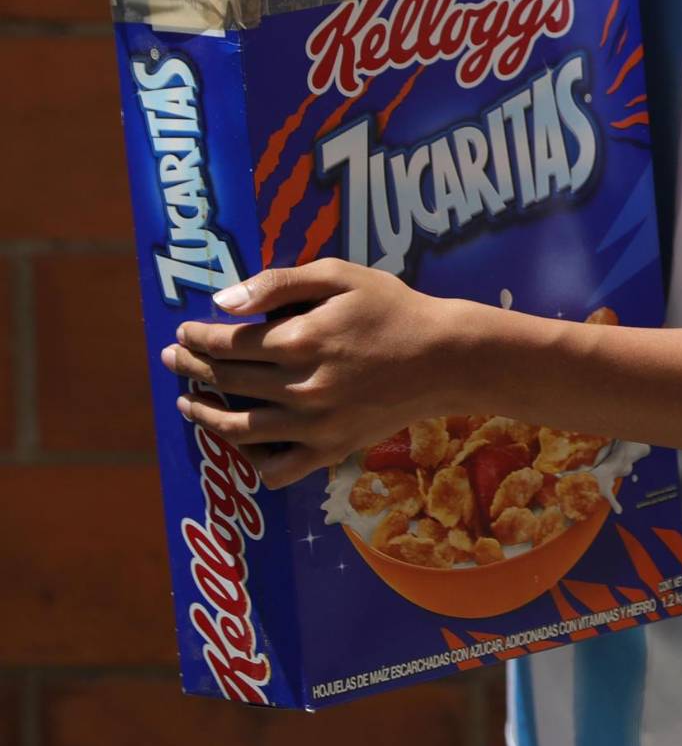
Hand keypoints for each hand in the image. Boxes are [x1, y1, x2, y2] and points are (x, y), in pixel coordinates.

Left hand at [159, 259, 467, 489]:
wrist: (444, 357)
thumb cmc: (391, 307)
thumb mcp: (339, 275)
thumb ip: (278, 283)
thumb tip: (223, 302)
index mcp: (300, 340)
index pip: (228, 343)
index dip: (198, 337)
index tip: (183, 331)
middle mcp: (301, 387)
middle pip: (228, 380)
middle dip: (192, 367)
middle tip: (173, 358)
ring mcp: (315, 426)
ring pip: (240, 428)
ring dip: (205, 415)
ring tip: (188, 404)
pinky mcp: (331, 451)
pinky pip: (278, 469)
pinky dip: (252, 461)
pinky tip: (242, 443)